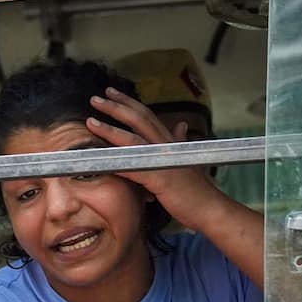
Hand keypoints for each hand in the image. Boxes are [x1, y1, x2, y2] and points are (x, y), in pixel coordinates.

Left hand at [87, 87, 219, 229]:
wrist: (210, 209)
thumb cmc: (197, 189)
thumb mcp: (187, 160)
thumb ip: (179, 142)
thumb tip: (180, 125)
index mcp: (170, 141)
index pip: (147, 115)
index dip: (128, 102)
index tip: (111, 92)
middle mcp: (167, 146)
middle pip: (138, 120)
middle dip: (116, 107)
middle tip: (96, 98)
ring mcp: (164, 162)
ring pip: (133, 140)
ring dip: (110, 130)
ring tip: (91, 122)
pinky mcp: (161, 180)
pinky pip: (134, 169)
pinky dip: (118, 163)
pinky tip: (101, 159)